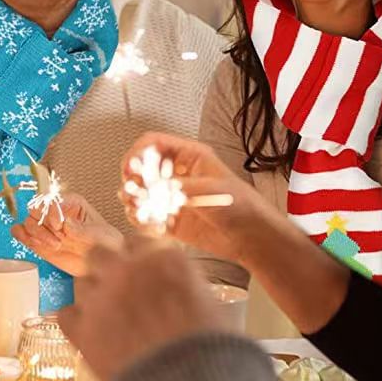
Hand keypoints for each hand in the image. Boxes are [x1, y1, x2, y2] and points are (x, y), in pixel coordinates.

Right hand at [11, 193, 122, 276]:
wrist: (103, 263)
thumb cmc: (104, 244)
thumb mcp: (98, 235)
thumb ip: (81, 229)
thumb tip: (65, 223)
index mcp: (71, 202)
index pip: (52, 199)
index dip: (51, 211)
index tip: (60, 226)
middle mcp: (55, 211)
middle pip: (35, 208)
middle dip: (43, 224)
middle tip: (58, 238)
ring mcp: (45, 226)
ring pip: (27, 221)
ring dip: (37, 235)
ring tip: (55, 246)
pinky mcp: (37, 239)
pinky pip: (20, 232)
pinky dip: (24, 237)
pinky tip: (37, 245)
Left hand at [58, 239, 222, 380]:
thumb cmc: (209, 351)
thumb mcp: (210, 305)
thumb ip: (182, 285)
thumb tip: (172, 287)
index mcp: (163, 258)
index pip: (136, 241)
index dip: (136, 257)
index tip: (138, 269)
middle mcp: (127, 269)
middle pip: (99, 252)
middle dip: (105, 267)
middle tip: (114, 286)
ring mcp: (101, 297)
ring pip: (82, 282)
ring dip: (92, 295)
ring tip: (105, 316)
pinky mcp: (82, 328)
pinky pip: (66, 313)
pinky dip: (76, 320)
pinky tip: (86, 331)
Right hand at [120, 133, 258, 259]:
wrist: (251, 236)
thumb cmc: (241, 205)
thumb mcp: (212, 190)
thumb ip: (181, 187)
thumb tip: (153, 188)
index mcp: (188, 156)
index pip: (153, 143)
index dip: (137, 153)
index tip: (130, 169)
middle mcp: (176, 174)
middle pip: (141, 167)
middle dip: (132, 178)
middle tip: (131, 191)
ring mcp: (171, 197)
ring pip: (139, 191)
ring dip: (132, 199)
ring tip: (136, 208)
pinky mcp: (170, 219)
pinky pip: (145, 215)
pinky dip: (141, 219)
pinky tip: (150, 224)